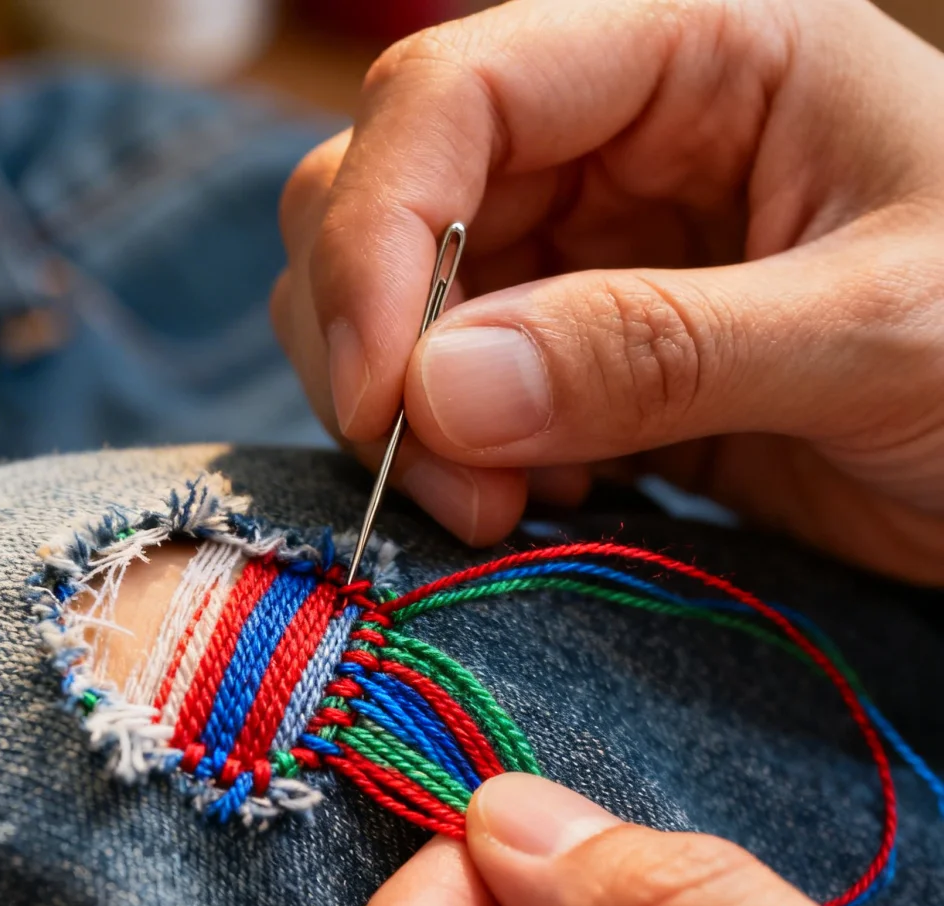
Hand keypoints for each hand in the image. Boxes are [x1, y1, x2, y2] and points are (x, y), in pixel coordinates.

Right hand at [271, 0, 943, 582]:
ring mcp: (582, 251)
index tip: (381, 400)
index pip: (449, 98)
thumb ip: (655, 352)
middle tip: (459, 489)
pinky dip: (454, 457)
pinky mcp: (575, 354)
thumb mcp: (873, 337)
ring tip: (501, 507)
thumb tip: (437, 392)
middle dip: (379, 352)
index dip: (380, 241)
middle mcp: (610, 138)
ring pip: (393, 308)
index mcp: (691, 51)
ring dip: (404, 418)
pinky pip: (446, 393)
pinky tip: (538, 502)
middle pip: (380, 200)